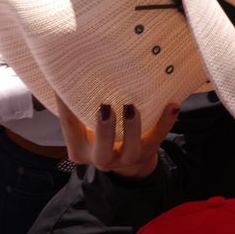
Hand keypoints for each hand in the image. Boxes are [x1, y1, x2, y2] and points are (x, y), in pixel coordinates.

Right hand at [55, 94, 179, 179]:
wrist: (128, 162)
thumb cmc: (99, 135)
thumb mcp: (83, 127)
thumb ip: (76, 107)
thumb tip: (62, 70)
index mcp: (80, 150)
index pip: (71, 127)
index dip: (66, 107)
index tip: (64, 84)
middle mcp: (102, 158)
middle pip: (102, 151)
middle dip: (104, 130)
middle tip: (105, 107)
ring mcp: (127, 158)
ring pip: (131, 149)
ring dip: (133, 129)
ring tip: (132, 106)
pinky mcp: (148, 152)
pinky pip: (159, 137)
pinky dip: (166, 122)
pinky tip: (172, 105)